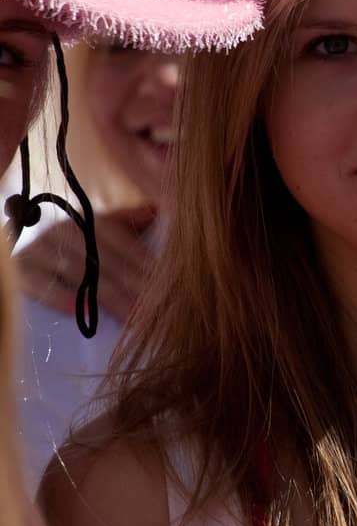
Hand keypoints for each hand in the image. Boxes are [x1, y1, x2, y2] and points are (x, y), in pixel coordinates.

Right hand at [16, 205, 156, 326]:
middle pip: (104, 260)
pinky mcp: (18, 269)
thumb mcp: (99, 233)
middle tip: (155, 308)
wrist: (27, 257)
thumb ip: (127, 223)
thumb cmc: (74, 250)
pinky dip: (58, 297)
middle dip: (133, 285)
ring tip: (131, 316)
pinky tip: (80, 312)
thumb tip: (158, 209)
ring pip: (78, 274)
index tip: (169, 285)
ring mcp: (38, 249)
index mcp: (86, 221)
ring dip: (107, 297)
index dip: (144, 263)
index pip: (121, 241)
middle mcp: (62, 231)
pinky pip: (38, 284)